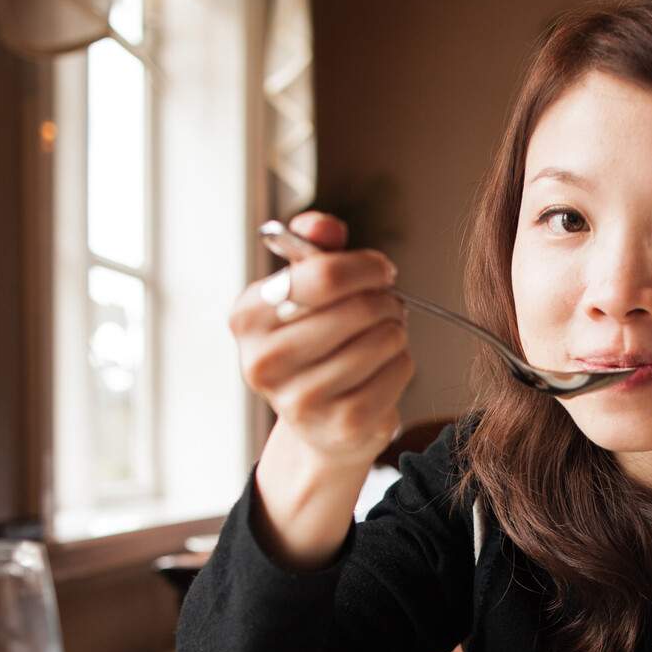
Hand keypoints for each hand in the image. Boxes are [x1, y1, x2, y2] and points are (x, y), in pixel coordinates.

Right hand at [230, 211, 410, 468]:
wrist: (317, 422)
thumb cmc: (314, 341)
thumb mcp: (304, 290)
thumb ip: (313, 248)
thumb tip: (323, 226)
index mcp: (248, 318)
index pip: (323, 275)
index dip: (366, 267)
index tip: (382, 271)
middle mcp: (265, 363)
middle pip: (360, 308)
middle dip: (385, 300)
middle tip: (387, 306)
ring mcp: (302, 400)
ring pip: (385, 338)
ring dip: (396, 331)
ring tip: (383, 336)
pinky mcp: (343, 425)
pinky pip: (399, 370)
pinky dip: (402, 362)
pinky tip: (384, 367)